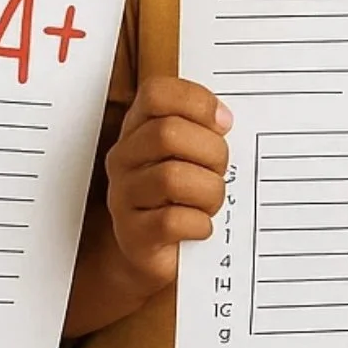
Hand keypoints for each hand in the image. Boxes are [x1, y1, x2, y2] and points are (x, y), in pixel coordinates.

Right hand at [105, 77, 230, 295]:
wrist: (159, 253)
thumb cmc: (184, 194)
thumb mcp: (194, 153)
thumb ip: (206, 129)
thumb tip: (224, 121)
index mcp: (139, 127)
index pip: (157, 93)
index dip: (196, 102)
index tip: (224, 123)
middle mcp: (125, 157)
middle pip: (168, 133)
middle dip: (211, 151)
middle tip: (222, 170)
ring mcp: (123, 196)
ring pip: (172, 178)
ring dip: (209, 191)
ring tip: (212, 202)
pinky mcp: (132, 235)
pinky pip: (172, 221)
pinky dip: (199, 224)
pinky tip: (202, 226)